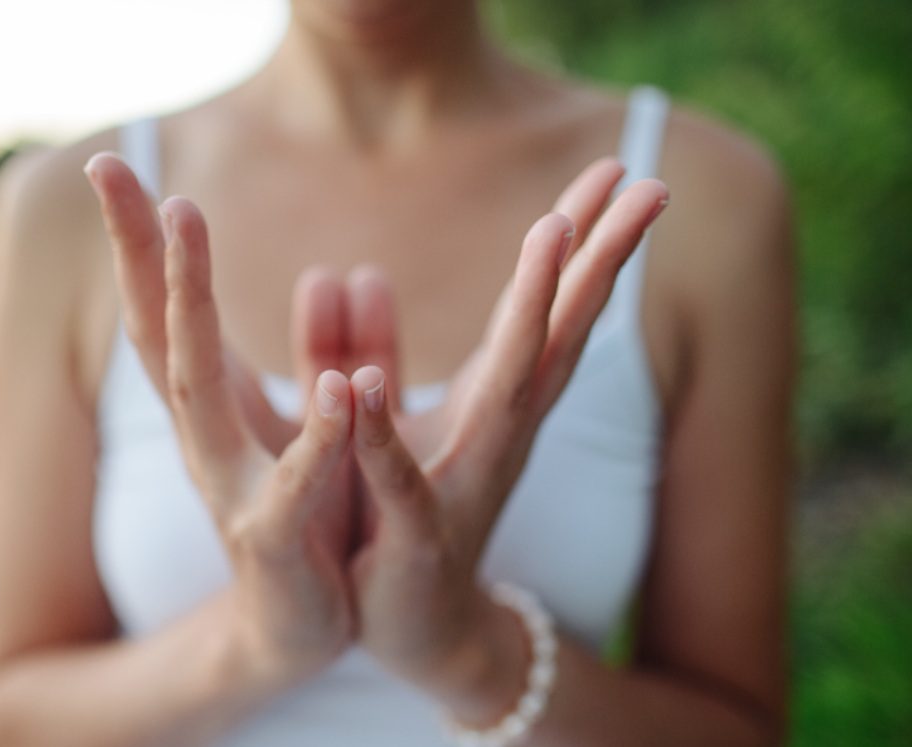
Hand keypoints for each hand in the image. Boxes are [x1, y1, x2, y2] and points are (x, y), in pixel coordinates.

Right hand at [85, 155, 359, 684]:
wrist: (300, 622)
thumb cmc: (310, 508)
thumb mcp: (317, 416)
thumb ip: (329, 347)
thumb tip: (336, 272)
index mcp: (214, 406)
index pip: (165, 309)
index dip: (137, 240)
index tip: (110, 164)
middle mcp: (203, 436)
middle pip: (158, 330)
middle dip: (138, 249)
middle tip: (113, 169)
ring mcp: (229, 486)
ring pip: (195, 390)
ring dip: (189, 308)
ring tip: (185, 227)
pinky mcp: (274, 538)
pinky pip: (295, 481)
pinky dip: (319, 434)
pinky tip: (345, 385)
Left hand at [346, 169, 669, 720]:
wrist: (422, 629)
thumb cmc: (404, 512)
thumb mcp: (383, 416)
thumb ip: (363, 343)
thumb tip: (354, 274)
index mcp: (496, 403)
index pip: (551, 309)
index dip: (585, 240)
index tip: (620, 167)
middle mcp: (501, 433)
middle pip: (559, 331)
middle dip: (599, 256)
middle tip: (649, 182)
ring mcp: (469, 481)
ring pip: (508, 386)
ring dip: (529, 312)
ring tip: (550, 235)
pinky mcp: (417, 536)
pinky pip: (400, 478)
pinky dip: (384, 433)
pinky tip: (365, 382)